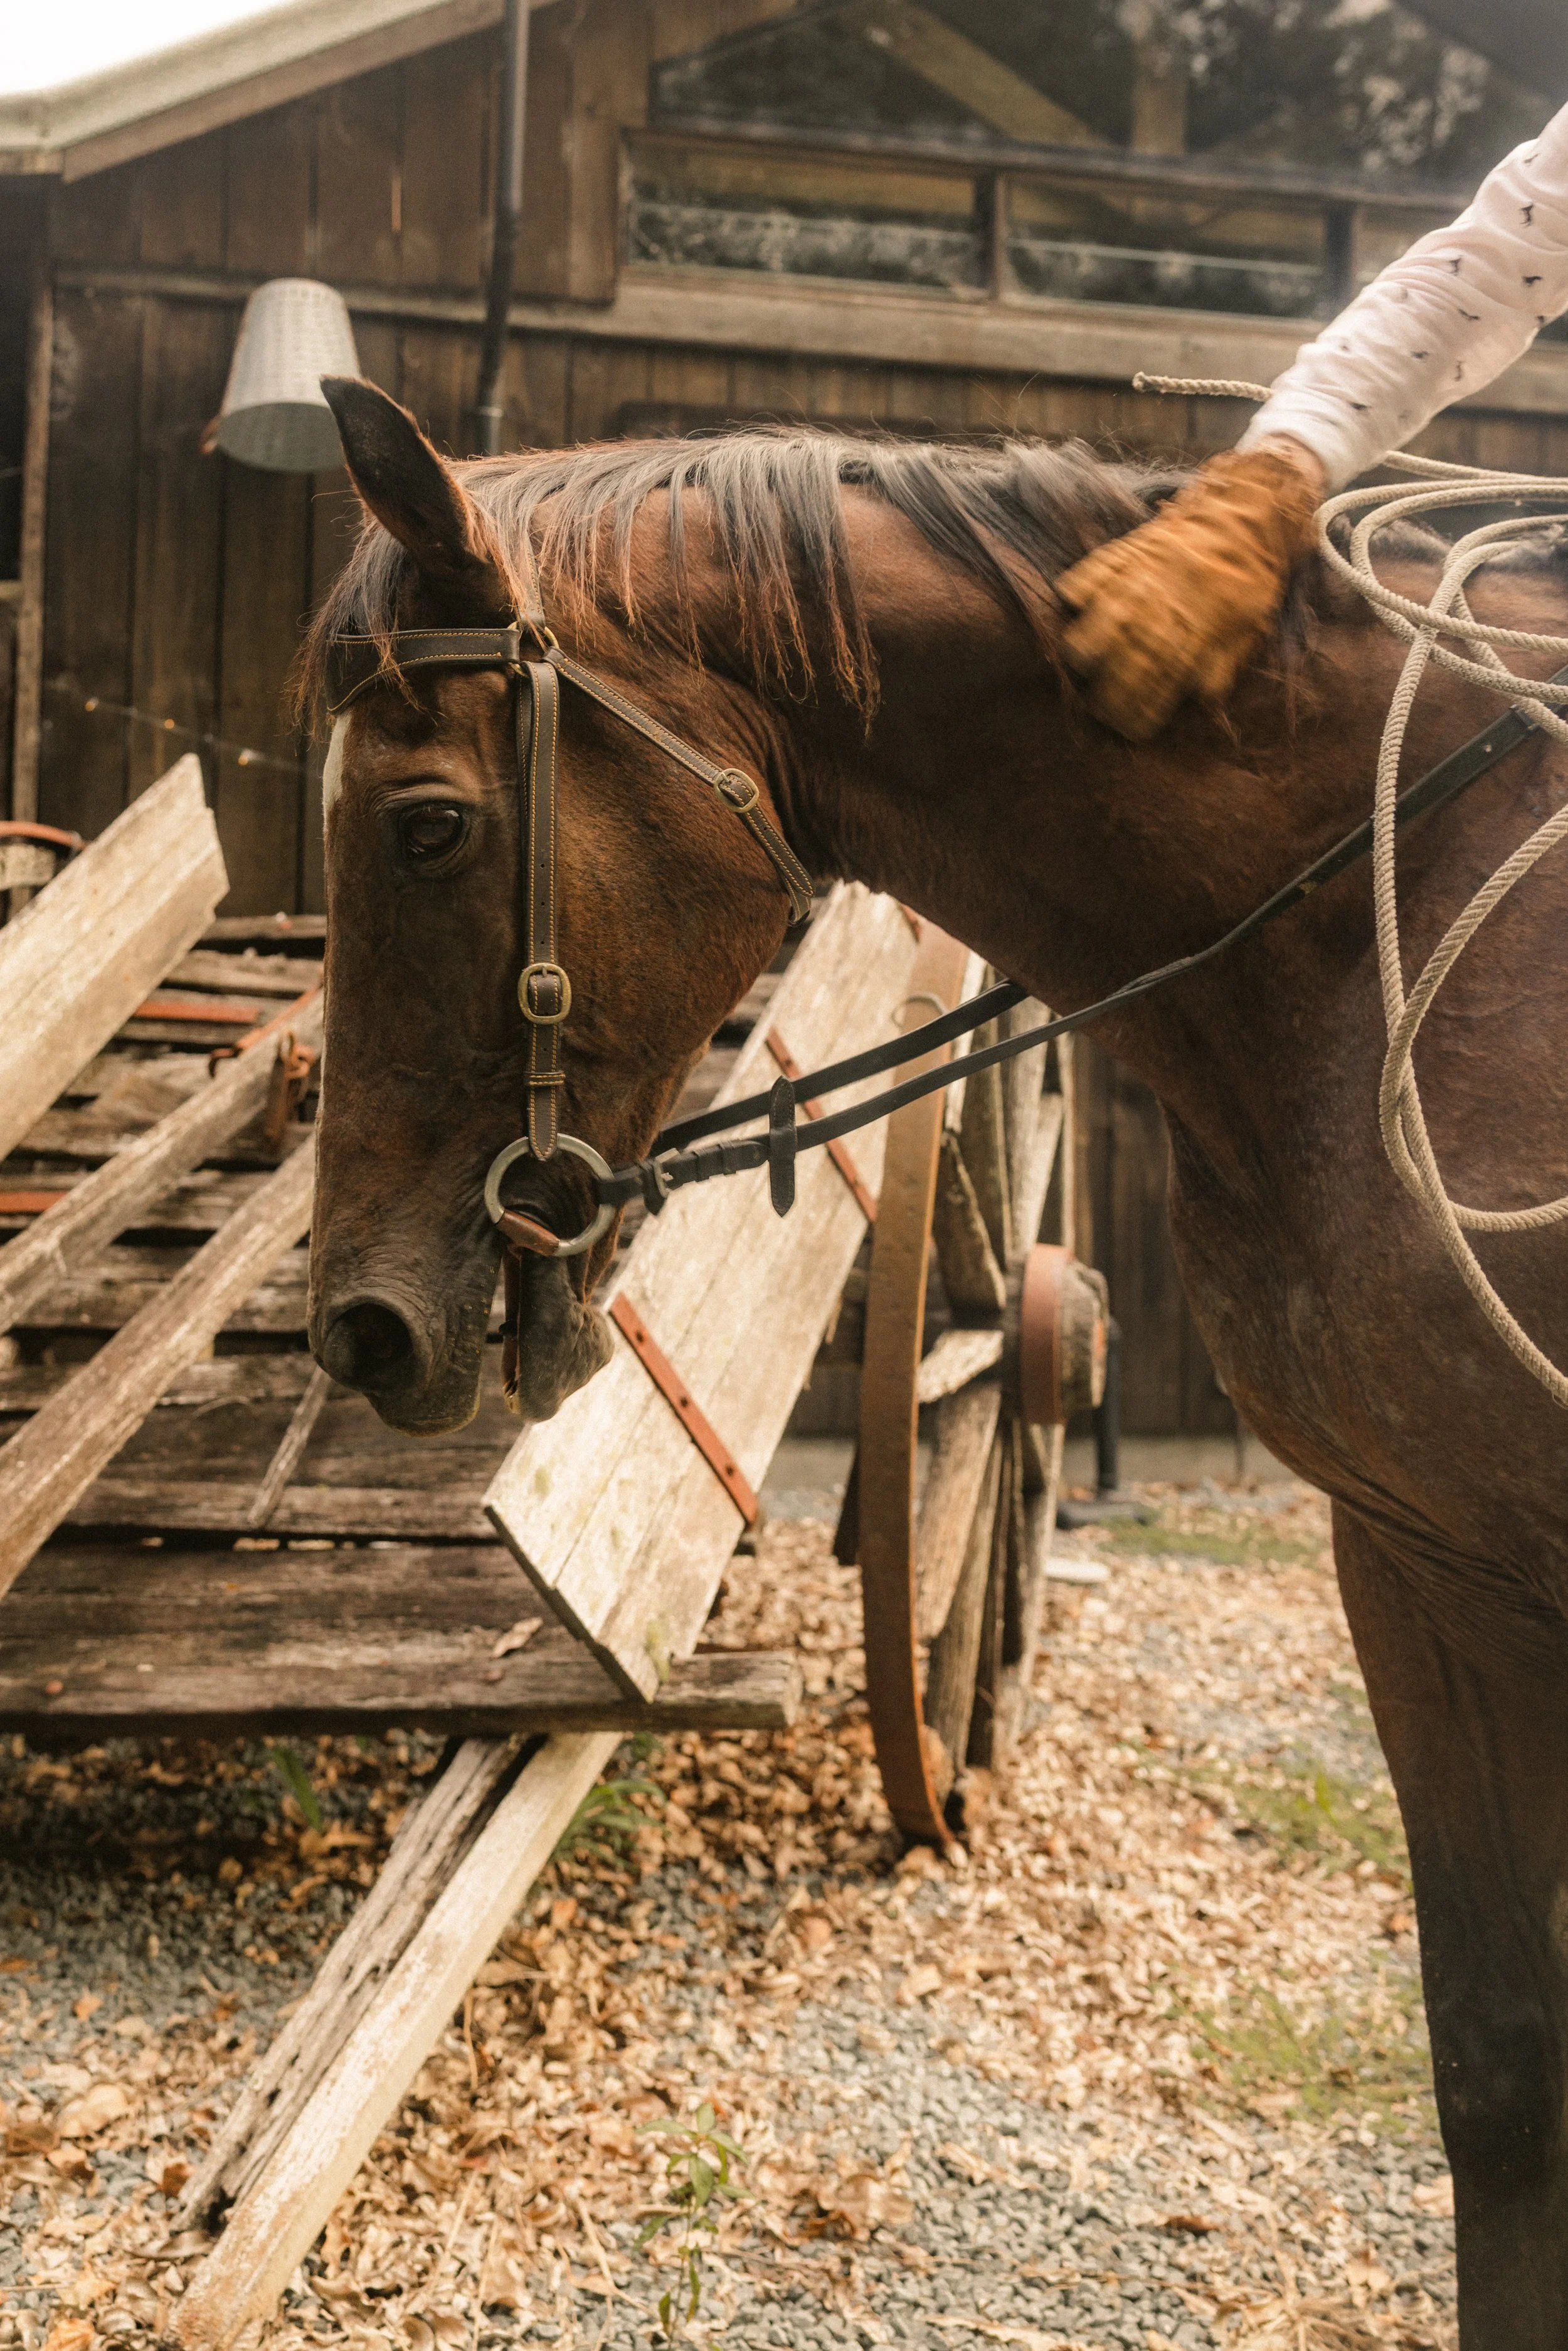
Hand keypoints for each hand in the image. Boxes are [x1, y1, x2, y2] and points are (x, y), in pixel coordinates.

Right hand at [1054, 446, 1323, 741]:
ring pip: (1093, 628)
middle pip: (1117, 670)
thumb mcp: (1249, 627)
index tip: (1129, 730)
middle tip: (1099, 709)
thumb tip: (1198, 697)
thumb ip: (1221, 665)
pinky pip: (1085, 579)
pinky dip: (1075, 594)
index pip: (1152, 693)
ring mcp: (1135, 584)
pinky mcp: (1122, 555)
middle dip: (1104, 698)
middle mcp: (1157, 616)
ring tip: (1082, 661)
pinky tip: (1074, 607)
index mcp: (1190, 639)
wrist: (1244, 512)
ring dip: (1083, 651)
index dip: (1136, 717)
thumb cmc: (1250, 576)